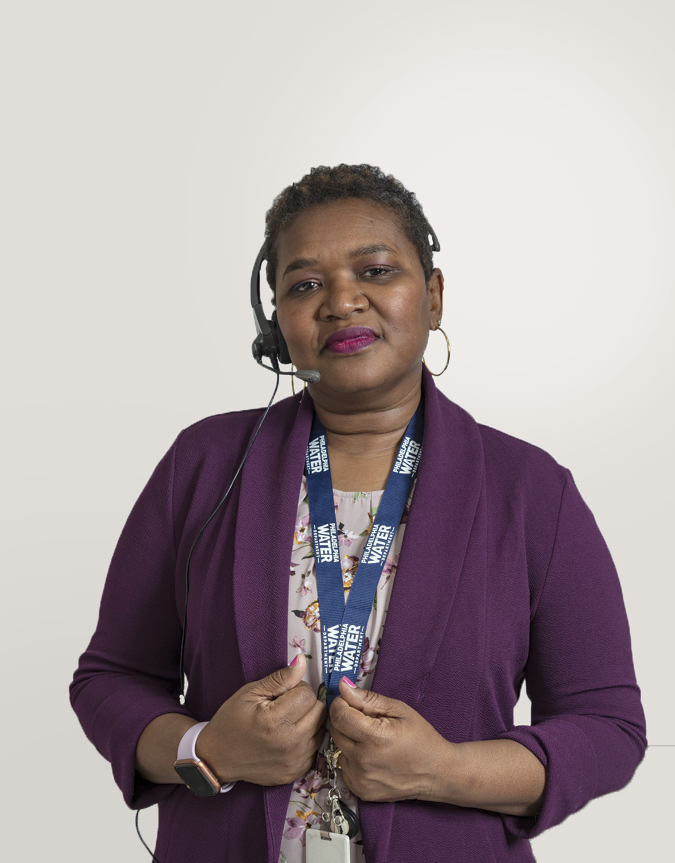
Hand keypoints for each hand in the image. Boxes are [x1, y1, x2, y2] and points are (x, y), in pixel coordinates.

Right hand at [196, 654, 324, 785]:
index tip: (283, 693)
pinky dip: (306, 738)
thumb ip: (280, 678)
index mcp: (275, 721)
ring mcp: (295, 760)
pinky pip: (316, 746)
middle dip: (305, 702)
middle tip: (285, 705)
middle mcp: (289, 743)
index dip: (296, 688)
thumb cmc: (231, 722)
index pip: (307, 694)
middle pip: (319, 710)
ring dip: (308, 720)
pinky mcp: (297, 771)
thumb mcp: (250, 693)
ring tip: (287, 720)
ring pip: (321, 728)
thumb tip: (301, 661)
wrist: (218, 758)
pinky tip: (289, 736)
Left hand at [329, 676, 450, 801]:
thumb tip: (343, 686)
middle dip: (345, 720)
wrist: (437, 773)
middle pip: (336, 731)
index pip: (339, 715)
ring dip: (349, 741)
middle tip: (364, 720)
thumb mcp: (399, 710)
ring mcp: (361, 779)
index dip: (341, 704)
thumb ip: (368, 699)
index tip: (349, 701)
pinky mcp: (361, 791)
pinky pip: (344, 768)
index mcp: (374, 737)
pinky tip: (371, 757)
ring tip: (371, 740)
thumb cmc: (421, 738)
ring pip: (338, 750)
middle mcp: (364, 761)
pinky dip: (352, 759)